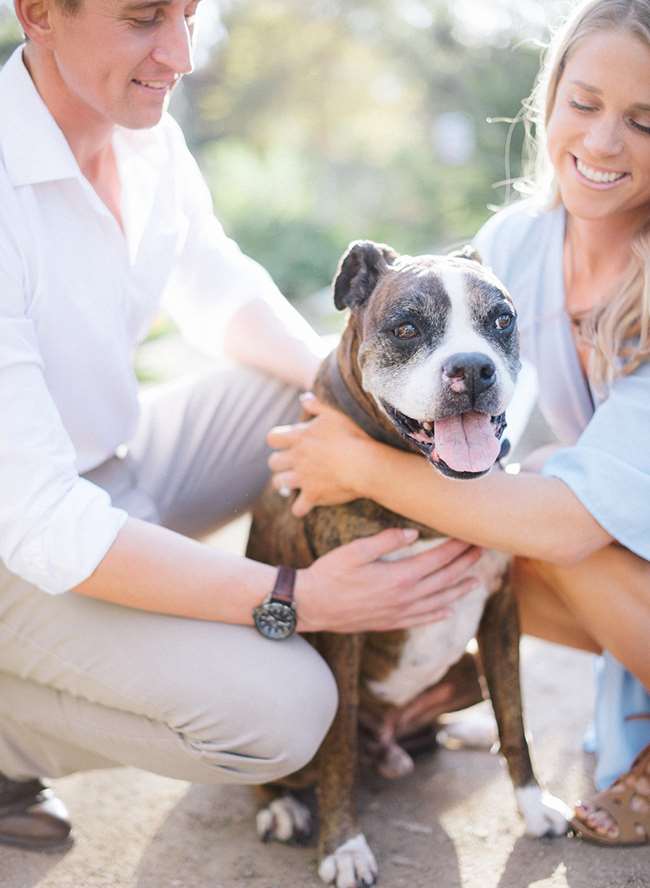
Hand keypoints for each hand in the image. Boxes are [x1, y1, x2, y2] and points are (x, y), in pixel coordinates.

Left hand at [267, 393, 370, 516]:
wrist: (364, 463)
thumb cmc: (352, 435)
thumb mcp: (335, 413)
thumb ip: (316, 405)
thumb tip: (303, 398)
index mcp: (299, 437)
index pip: (272, 438)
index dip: (277, 441)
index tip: (286, 443)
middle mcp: (296, 458)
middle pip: (273, 463)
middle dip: (280, 464)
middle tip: (292, 465)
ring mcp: (303, 478)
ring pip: (279, 484)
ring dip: (285, 485)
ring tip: (295, 484)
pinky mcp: (313, 495)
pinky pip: (298, 508)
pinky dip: (301, 508)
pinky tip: (306, 506)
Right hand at [295, 527, 481, 632]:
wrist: (311, 606)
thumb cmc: (329, 574)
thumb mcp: (354, 551)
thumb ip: (385, 541)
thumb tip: (412, 533)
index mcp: (398, 577)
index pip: (436, 560)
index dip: (456, 549)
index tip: (471, 537)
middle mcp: (404, 598)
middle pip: (444, 580)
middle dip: (465, 565)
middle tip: (482, 552)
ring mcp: (398, 613)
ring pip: (438, 602)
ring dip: (459, 590)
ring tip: (476, 582)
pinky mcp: (389, 623)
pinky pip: (421, 620)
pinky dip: (438, 614)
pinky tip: (448, 610)